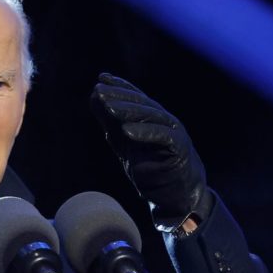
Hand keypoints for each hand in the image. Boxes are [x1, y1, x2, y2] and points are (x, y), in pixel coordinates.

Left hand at [90, 73, 211, 231]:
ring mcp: (173, 132)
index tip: (101, 78)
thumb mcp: (123, 144)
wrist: (173, 194)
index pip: (135, 97)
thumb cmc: (149, 168)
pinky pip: (161, 136)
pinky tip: (125, 130)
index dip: (119, 86)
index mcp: (151, 118)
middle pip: (141, 103)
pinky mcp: (179, 148)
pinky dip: (144, 133)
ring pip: (150, 116)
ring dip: (128, 110)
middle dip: (119, 95)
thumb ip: (110, 122)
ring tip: (108, 107)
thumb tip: (93, 98)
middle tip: (99, 91)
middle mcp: (164, 120)